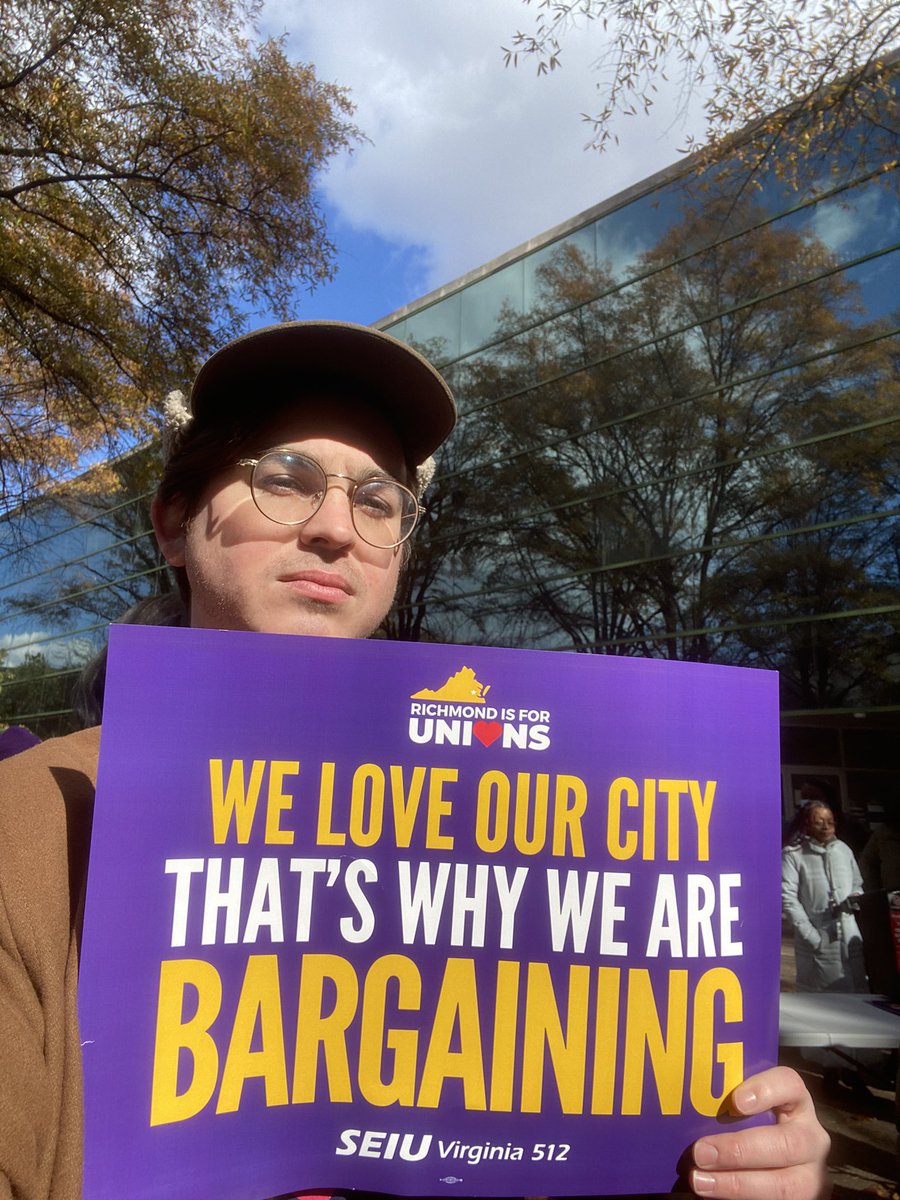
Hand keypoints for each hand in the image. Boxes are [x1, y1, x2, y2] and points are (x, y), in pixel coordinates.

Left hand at [689, 1066, 830, 1198]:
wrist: (776, 1166)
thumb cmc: (750, 1127)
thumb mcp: (748, 1113)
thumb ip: (728, 1108)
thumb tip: (683, 1108)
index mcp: (796, 1104)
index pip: (789, 1085)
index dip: (765, 1090)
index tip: (735, 1100)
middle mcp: (810, 1138)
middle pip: (786, 1143)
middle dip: (739, 1150)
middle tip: (700, 1152)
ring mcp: (810, 1174)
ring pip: (784, 1185)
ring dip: (737, 1184)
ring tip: (700, 1182)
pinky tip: (714, 1197)